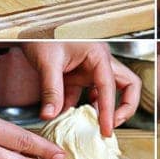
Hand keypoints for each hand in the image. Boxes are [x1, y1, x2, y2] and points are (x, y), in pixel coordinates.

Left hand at [20, 43, 141, 136]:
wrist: (31, 28)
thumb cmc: (44, 36)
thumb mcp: (47, 62)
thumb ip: (51, 90)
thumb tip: (51, 115)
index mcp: (99, 55)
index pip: (110, 86)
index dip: (111, 110)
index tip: (107, 130)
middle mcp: (100, 62)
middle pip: (127, 85)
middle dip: (125, 107)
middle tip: (113, 125)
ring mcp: (91, 68)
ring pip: (110, 90)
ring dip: (104, 108)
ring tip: (94, 126)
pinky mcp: (79, 74)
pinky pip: (86, 94)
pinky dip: (79, 107)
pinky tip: (66, 115)